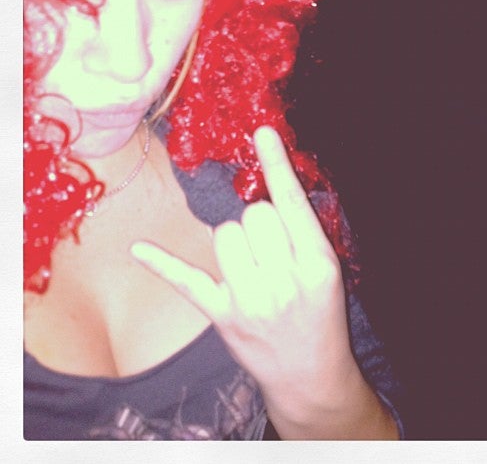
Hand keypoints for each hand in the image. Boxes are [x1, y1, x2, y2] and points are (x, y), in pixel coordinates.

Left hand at [131, 126, 355, 412]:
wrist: (311, 372)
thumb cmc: (321, 315)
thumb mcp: (329, 271)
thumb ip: (303, 232)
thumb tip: (268, 190)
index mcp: (317, 262)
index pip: (292, 203)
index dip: (277, 165)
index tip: (262, 132)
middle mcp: (284, 279)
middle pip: (253, 215)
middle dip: (259, 223)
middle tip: (270, 249)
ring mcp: (251, 299)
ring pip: (225, 233)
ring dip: (235, 240)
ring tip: (251, 264)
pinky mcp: (222, 314)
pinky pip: (187, 279)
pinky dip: (163, 263)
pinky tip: (140, 250)